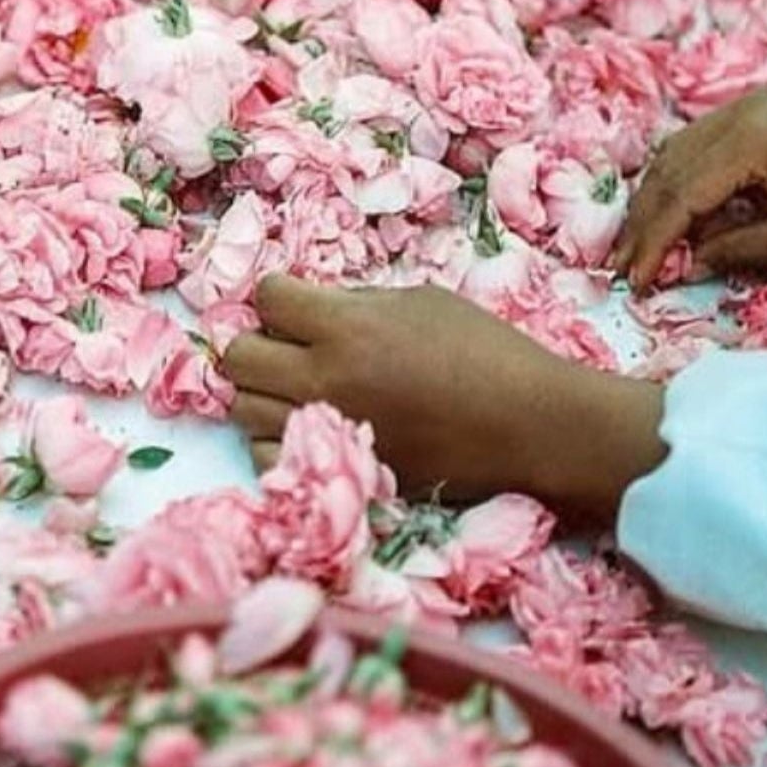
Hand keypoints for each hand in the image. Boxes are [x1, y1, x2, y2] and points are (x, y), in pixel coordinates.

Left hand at [221, 277, 666, 524]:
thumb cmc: (488, 353)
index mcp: (347, 328)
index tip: (296, 305)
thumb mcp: (423, 302)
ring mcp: (327, 428)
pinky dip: (274, 441)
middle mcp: (325, 378)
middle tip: (287, 347)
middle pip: (237, 356)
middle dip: (256, 343)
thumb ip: (357, 305)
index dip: (278, 296)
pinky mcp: (340, 469)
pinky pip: (266, 457)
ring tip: (296, 387)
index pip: (267, 297)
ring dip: (262, 392)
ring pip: (242, 408)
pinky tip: (305, 426)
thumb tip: (313, 311)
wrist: (529, 427)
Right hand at [611, 91, 766, 291]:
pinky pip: (695, 147)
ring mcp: (744, 109)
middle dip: (643, 223)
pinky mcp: (753, 115)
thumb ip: (737, 250)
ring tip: (636, 244)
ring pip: (674, 156)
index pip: (682, 195)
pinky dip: (676, 182)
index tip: (635, 279)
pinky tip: (668, 212)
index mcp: (752, 140)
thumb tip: (686, 264)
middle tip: (622, 267)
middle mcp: (738, 114)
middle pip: (668, 172)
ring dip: (653, 202)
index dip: (654, 242)